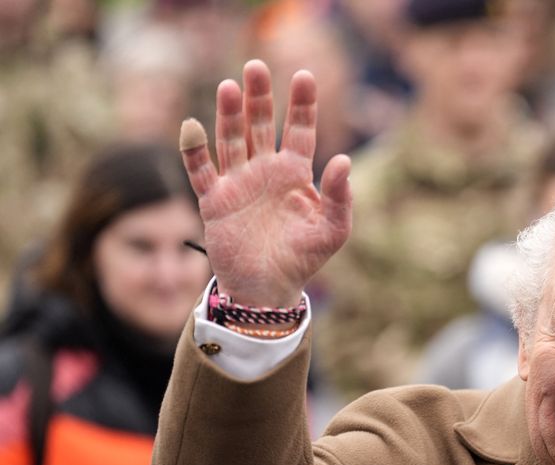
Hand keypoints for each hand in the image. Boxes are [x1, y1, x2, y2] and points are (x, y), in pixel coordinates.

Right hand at [180, 60, 351, 307]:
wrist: (267, 290)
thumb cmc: (304, 260)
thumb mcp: (333, 230)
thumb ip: (341, 197)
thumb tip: (344, 159)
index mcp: (295, 175)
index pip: (300, 130)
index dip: (302, 104)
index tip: (304, 76)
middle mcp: (265, 172)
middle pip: (261, 125)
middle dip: (259, 97)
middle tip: (256, 66)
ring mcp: (238, 183)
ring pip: (231, 139)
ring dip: (230, 114)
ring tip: (230, 86)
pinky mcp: (213, 201)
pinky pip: (200, 170)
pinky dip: (194, 150)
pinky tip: (193, 126)